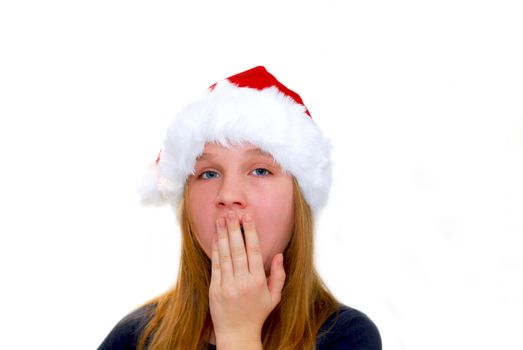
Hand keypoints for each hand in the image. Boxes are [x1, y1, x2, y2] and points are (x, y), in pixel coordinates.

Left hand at [209, 211, 285, 344]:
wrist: (237, 334)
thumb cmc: (257, 314)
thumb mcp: (274, 297)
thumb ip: (278, 275)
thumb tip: (278, 255)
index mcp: (258, 282)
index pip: (254, 251)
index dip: (250, 232)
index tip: (248, 217)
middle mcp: (242, 282)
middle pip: (238, 250)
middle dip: (234, 229)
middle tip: (232, 212)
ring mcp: (227, 285)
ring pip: (225, 255)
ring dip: (222, 235)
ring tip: (221, 219)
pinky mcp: (214, 289)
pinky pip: (215, 266)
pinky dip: (215, 250)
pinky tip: (215, 238)